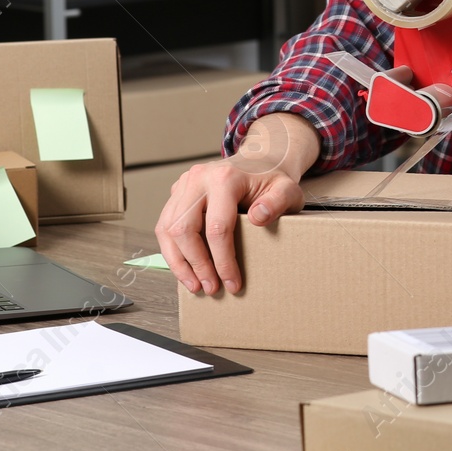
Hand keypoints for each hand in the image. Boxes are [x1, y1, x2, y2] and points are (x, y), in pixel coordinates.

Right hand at [155, 114, 316, 294]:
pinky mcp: (177, 194)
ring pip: (167, 229)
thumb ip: (277, 202)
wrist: (258, 163)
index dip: (222, 260)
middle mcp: (198, 179)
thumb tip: (258, 217)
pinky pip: (165, 225)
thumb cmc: (271, 181)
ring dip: (178, 262)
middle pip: (184, 229)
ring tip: (194, 285)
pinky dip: (172, 251)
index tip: (232, 283)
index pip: (217, 227)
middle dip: (196, 264)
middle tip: (210, 288)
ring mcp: (183, 185)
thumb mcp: (287, 190)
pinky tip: (184, 269)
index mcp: (224, 178)